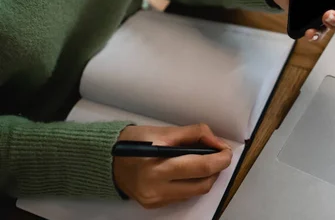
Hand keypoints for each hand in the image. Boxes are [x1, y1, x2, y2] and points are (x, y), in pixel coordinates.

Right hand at [113, 124, 231, 208]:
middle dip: (217, 169)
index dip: (219, 158)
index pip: (199, 166)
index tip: (227, 150)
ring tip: (205, 161)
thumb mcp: (163, 131)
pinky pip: (184, 196)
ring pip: (196, 192)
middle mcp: (156, 187)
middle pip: (202, 183)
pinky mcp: (155, 205)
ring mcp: (155, 199)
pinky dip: (192, 183)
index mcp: (157, 165)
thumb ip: (193, 134)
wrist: (108, 161)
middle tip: (220, 155)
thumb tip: (216, 142)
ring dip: (207, 177)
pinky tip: (188, 171)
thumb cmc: (135, 141)